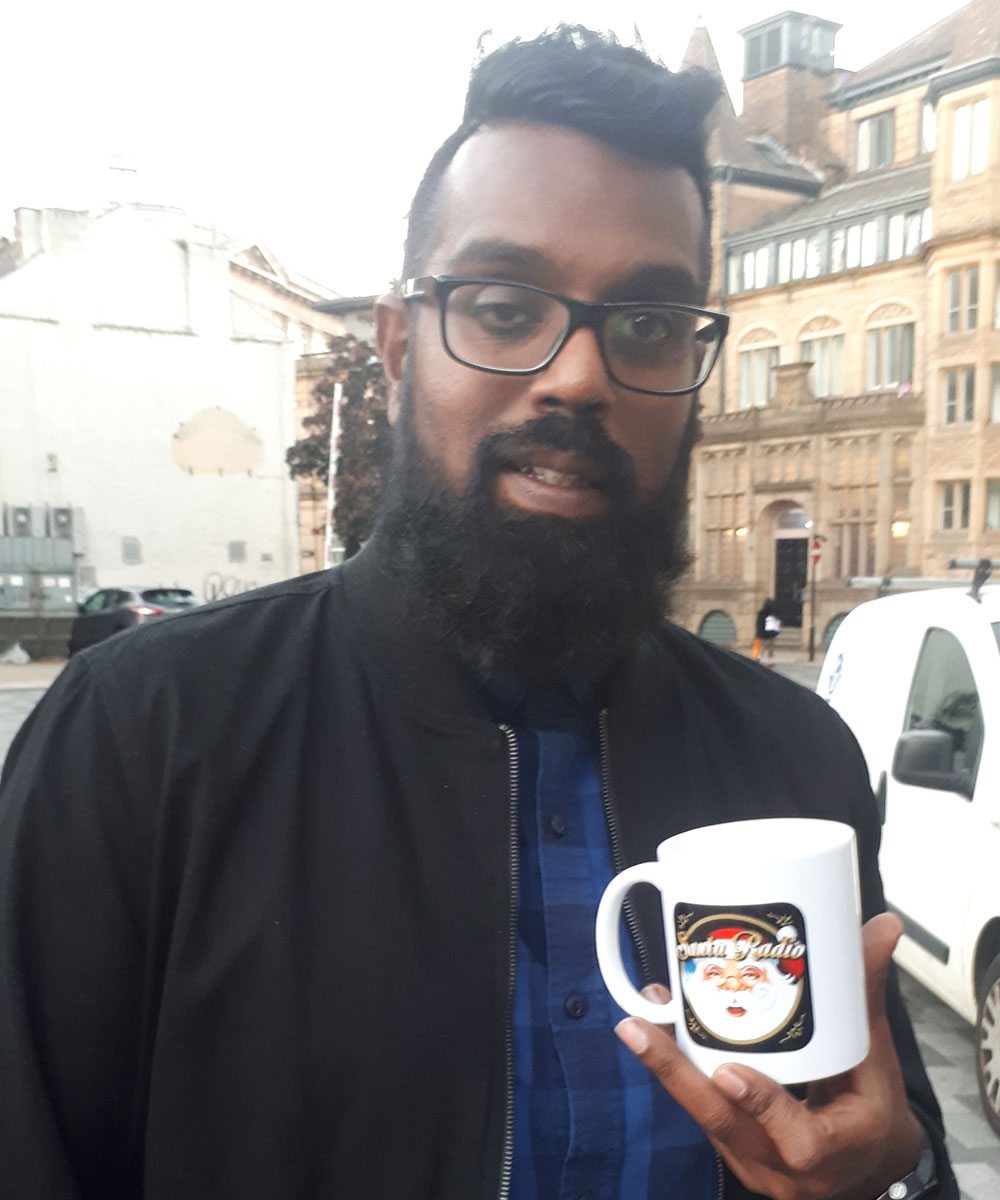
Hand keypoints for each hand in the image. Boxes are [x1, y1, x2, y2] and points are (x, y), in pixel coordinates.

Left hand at [615, 913, 921, 1199]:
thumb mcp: (878, 1062)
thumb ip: (866, 995)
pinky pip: (699, 1110)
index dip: (764, 1105)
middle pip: (725, 1124)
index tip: (729, 1073)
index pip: (799, 1141)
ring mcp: (752, 1162)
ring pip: (702, 1116)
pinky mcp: (731, 1148)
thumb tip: (881, 927)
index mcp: (833, 1150)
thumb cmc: (872, 1115)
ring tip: (636, 1022)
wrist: (863, 1167)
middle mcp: (784, 1167)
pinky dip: (676, 1070)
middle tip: (638, 1029)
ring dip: (666, 1068)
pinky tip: (654, 1028)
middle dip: (676, 1075)